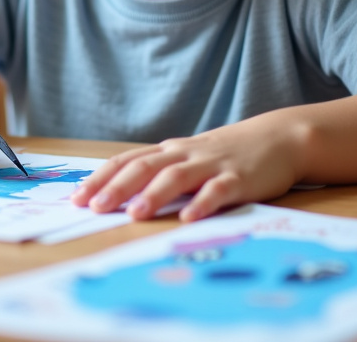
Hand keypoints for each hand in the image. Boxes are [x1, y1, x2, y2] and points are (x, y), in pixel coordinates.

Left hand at [70, 112, 304, 221]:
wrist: (279, 138)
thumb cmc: (226, 155)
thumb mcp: (189, 160)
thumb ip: (160, 174)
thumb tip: (120, 196)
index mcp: (169, 152)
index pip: (126, 161)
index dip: (100, 178)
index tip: (76, 198)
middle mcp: (185, 155)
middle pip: (144, 167)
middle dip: (116, 187)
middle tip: (94, 207)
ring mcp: (212, 165)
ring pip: (177, 176)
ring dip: (154, 195)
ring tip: (135, 214)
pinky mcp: (239, 178)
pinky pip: (218, 190)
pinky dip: (202, 203)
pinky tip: (189, 217)